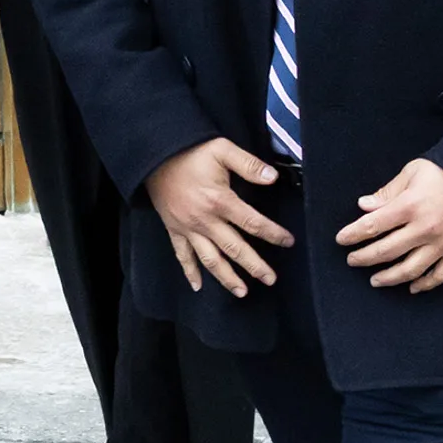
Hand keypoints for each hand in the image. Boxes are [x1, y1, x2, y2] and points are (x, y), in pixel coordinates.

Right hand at [148, 137, 293, 297]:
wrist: (154, 156)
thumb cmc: (190, 152)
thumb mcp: (222, 150)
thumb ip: (249, 165)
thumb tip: (273, 177)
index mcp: (220, 201)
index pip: (253, 223)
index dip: (273, 234)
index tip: (288, 241)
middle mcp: (205, 220)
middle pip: (235, 248)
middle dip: (254, 266)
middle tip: (271, 279)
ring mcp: (188, 228)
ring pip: (210, 259)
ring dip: (227, 278)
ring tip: (242, 292)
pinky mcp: (174, 230)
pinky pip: (182, 256)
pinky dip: (190, 272)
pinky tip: (198, 286)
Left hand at [336, 157, 442, 291]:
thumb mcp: (413, 172)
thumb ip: (387, 192)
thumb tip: (363, 206)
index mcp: (410, 205)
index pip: (372, 225)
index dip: (352, 235)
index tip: (341, 240)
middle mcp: (425, 228)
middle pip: (385, 252)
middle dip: (363, 258)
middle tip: (352, 261)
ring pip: (409, 270)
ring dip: (388, 278)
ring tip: (375, 280)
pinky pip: (440, 275)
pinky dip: (425, 285)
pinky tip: (412, 287)